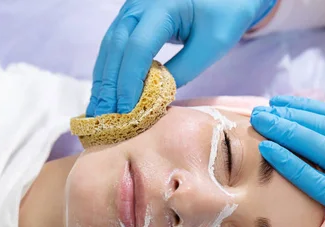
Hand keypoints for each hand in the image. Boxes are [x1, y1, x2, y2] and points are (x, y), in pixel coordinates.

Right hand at [87, 0, 275, 116]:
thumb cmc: (224, 16)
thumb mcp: (210, 47)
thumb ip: (183, 71)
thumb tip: (155, 98)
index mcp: (163, 5)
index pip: (138, 47)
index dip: (130, 81)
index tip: (126, 109)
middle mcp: (140, 3)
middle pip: (116, 46)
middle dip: (110, 85)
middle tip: (105, 116)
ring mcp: (132, 7)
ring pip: (109, 45)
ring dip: (104, 79)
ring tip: (100, 110)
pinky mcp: (131, 16)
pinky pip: (114, 44)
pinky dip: (109, 69)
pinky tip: (107, 92)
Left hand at [251, 96, 324, 226]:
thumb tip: (323, 123)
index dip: (308, 106)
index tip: (281, 101)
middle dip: (290, 114)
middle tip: (261, 108)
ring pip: (319, 145)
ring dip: (284, 130)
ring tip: (258, 121)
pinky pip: (314, 177)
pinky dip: (288, 162)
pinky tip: (267, 150)